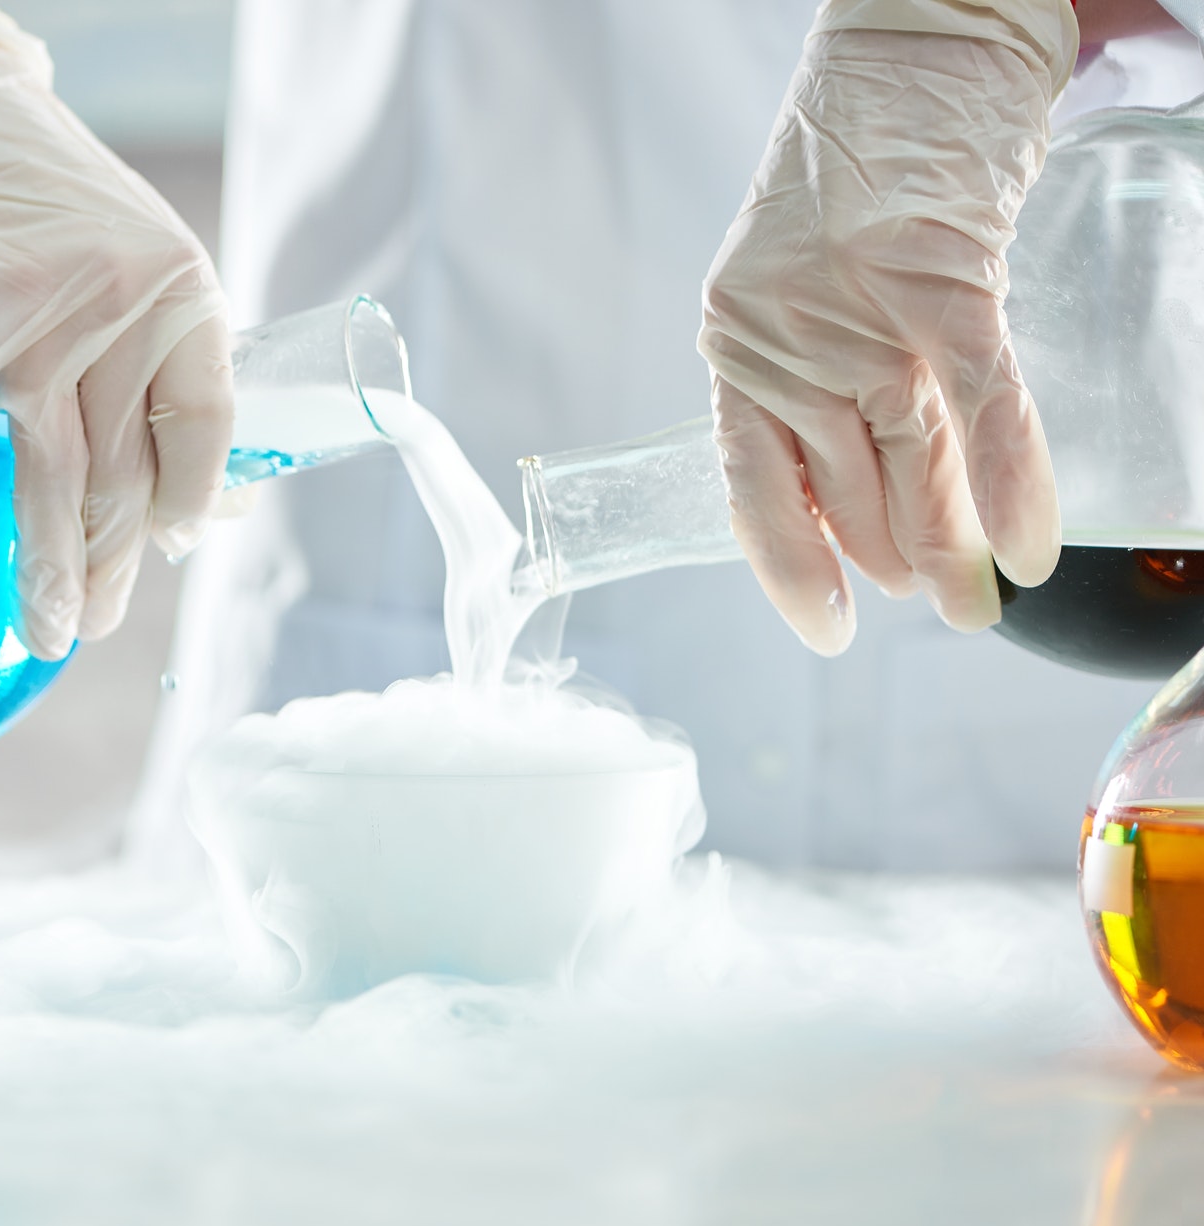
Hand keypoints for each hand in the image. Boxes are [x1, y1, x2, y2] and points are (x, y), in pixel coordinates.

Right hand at [0, 4, 231, 660]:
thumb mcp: (136, 265)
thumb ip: (166, 373)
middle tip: (90, 625)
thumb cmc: (39, 202)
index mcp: (181, 290)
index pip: (206, 427)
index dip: (190, 504)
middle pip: (123, 475)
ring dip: (49, 573)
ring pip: (51, 481)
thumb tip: (204, 507)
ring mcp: (27, 319)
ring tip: (48, 631)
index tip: (170, 551)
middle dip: (110, 570)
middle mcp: (115, 306)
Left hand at [699, 8, 1074, 653]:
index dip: (790, 564)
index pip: (755, 486)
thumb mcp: (818, 282)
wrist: (918, 37)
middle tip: (940, 604)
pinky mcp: (934, 279)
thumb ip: (835, 368)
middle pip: (846, 485)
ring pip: (909, 463)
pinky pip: (978, 406)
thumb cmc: (872, 157)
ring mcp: (854, 312)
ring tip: (976, 606)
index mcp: (737, 342)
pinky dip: (1010, 480)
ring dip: (949, 547)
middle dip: (894, 558)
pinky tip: (1030, 546)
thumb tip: (888, 469)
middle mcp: (781, 338)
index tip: (825, 624)